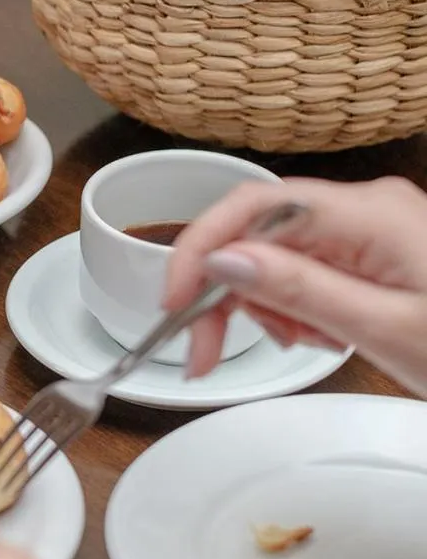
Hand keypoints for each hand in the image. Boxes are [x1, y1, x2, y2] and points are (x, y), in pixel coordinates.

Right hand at [165, 177, 426, 392]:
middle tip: (204, 352)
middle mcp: (365, 205)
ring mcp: (370, 225)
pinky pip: (307, 262)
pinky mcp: (375, 248)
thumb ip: (299, 289)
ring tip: (292, 343)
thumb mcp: (384, 328)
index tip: (174, 304)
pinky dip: (291, 299)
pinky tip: (312, 333)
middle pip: (258, 229)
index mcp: (369, 213)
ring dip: (260, 298)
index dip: (202, 248)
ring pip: (277, 249)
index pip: (254, 206)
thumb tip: (222, 260)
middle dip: (224, 287)